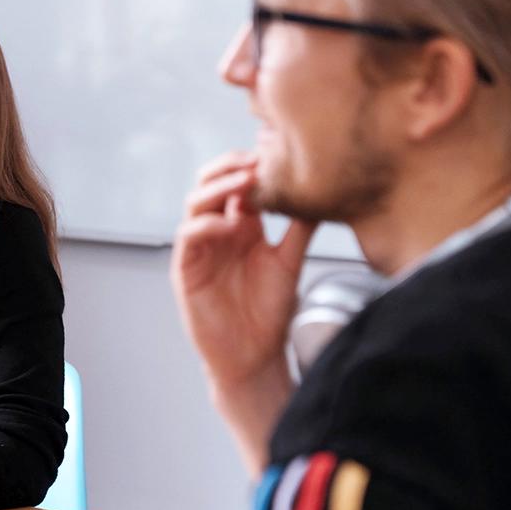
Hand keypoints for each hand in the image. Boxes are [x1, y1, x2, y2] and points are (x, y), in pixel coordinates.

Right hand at [171, 152, 315, 387]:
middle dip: (231, 167)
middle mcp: (218, 230)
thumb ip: (300, 230)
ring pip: (196, 202)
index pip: (239, 183)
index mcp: (243, 225)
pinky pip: (189, 235)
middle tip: (256, 160)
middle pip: (212, 183)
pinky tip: (232, 225)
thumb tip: (324, 195)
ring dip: (219, 187)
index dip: (252, 165)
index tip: (275, 154)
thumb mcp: (290, 263)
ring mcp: (200, 247)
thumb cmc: (269, 312)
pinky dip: (207, 224)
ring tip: (245, 181)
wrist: (254, 355)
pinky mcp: (186, 268)